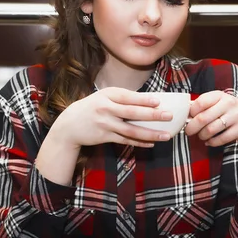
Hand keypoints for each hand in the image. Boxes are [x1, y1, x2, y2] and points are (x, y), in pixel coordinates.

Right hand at [50, 88, 172, 148]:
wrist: (69, 124)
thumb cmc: (92, 107)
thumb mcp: (104, 97)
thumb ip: (122, 98)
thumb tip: (149, 100)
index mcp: (107, 95)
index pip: (129, 97)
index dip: (144, 99)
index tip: (159, 101)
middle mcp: (106, 108)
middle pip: (132, 113)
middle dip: (152, 115)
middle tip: (169, 116)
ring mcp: (105, 124)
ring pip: (131, 130)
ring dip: (150, 133)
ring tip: (166, 135)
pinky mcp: (105, 137)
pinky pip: (125, 140)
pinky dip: (139, 142)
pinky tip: (152, 143)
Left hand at [184, 91, 237, 146]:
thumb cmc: (231, 110)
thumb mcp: (219, 102)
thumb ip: (204, 105)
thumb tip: (185, 112)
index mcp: (219, 95)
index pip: (200, 102)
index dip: (190, 112)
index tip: (187, 118)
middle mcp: (228, 103)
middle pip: (203, 118)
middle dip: (192, 128)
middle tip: (188, 131)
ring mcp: (236, 116)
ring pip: (211, 130)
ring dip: (202, 136)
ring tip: (201, 136)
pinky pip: (221, 139)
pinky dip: (212, 142)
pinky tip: (209, 141)